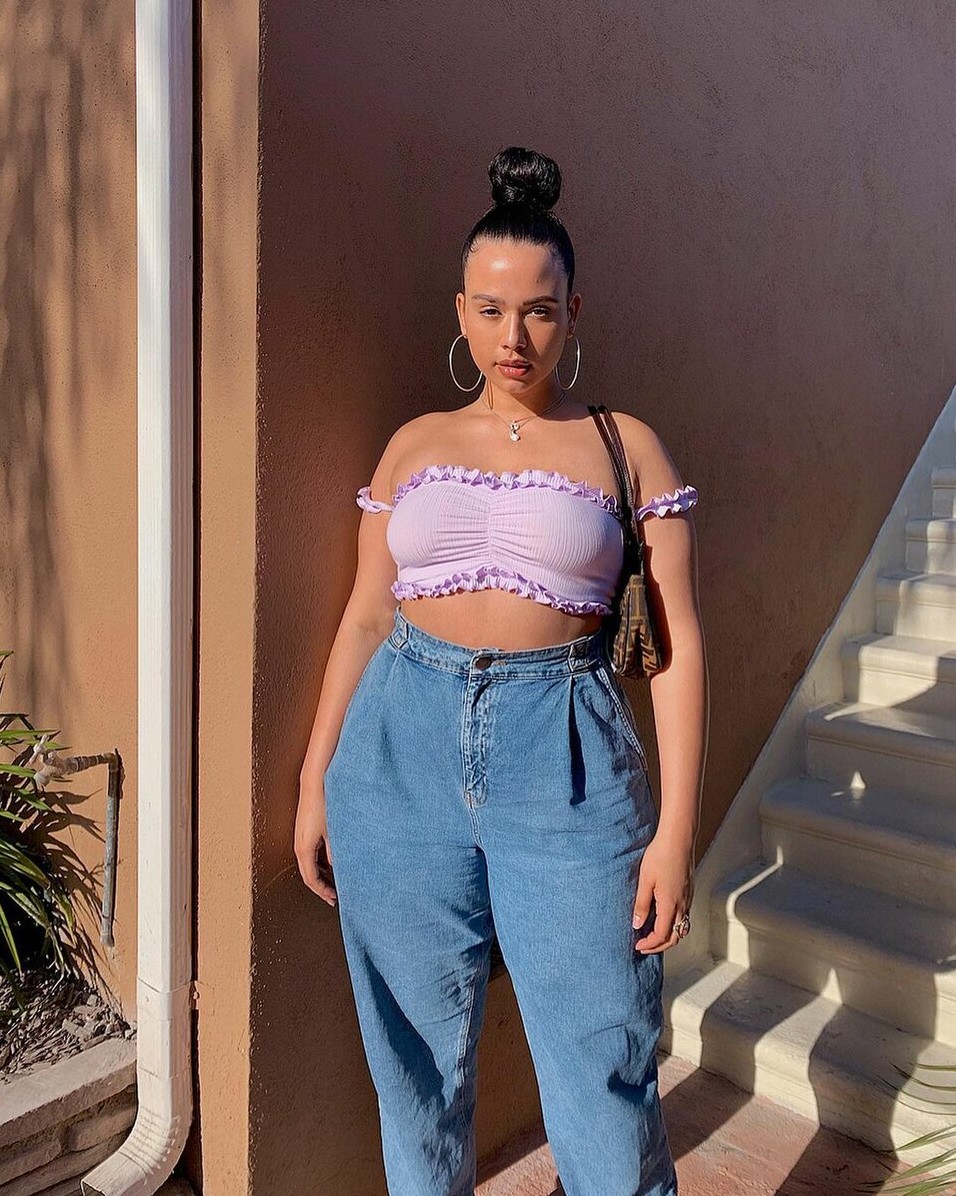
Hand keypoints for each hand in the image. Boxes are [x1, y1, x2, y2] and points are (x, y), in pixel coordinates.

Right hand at [294, 775, 336, 906]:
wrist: (315, 784)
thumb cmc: (323, 805)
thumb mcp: (334, 832)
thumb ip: (336, 853)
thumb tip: (339, 868)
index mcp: (304, 850)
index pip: (311, 879)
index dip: (322, 892)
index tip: (334, 898)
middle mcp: (299, 846)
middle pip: (308, 875)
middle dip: (321, 887)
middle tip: (334, 895)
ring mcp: (300, 839)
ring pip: (308, 865)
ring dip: (320, 875)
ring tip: (334, 882)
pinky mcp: (304, 832)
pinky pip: (309, 854)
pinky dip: (318, 864)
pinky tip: (330, 863)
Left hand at [631, 830, 694, 953]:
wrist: (678, 839)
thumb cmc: (661, 855)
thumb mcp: (645, 880)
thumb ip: (641, 904)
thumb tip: (637, 924)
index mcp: (670, 905)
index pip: (661, 935)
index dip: (650, 944)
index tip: (638, 946)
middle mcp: (683, 905)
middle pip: (675, 937)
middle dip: (660, 946)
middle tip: (645, 946)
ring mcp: (688, 898)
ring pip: (683, 928)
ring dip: (669, 936)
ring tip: (653, 936)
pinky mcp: (689, 891)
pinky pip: (685, 916)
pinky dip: (675, 925)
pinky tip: (663, 918)